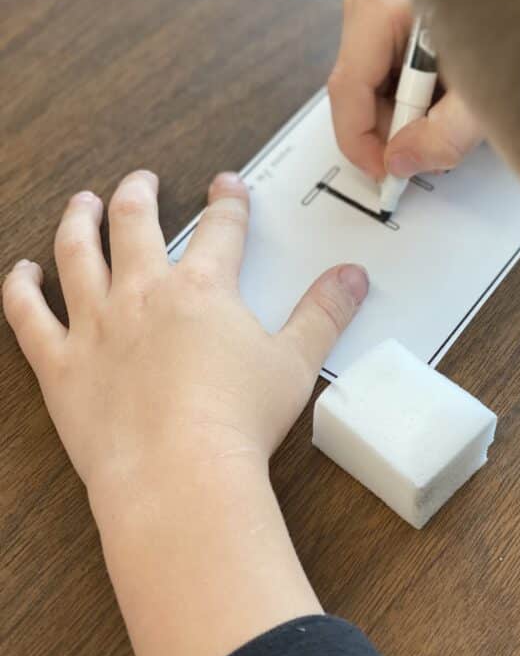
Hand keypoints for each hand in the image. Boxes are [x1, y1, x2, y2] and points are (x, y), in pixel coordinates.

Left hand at [2, 169, 367, 494]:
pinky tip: (20, 272)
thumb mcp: (295, 363)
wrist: (179, 475)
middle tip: (143, 181)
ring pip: (78, 252)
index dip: (227, 202)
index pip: (220, 228)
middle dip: (140, 193)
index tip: (227, 187)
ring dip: (78, 219)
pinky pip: (29, 316)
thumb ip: (324, 313)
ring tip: (81, 202)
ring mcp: (97, 324)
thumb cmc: (236, 423)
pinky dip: (20, 289)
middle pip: (136, 222)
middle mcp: (144, 293)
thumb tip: (351, 277)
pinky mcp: (62, 363)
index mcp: (203, 289)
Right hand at [328, 0, 483, 180]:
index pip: (349, 89)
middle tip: (435, 148)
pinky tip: (448, 95)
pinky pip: (386, 71)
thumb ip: (441, 137)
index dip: (362, 142)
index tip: (386, 172)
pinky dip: (414, 96)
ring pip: (371, 84)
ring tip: (454, 113)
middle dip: (392, 129)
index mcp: (382, 5)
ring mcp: (382, 3)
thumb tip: (398, 162)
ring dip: (407, 115)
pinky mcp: (395, 13)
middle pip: (358, 89)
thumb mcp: (484, 95)